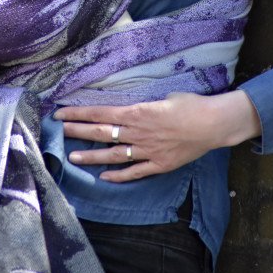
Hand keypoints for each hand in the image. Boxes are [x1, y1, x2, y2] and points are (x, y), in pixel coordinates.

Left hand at [53, 90, 260, 181]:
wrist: (213, 124)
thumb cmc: (191, 104)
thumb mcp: (165, 96)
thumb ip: (146, 105)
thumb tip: (135, 108)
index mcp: (138, 112)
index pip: (101, 113)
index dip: (79, 113)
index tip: (61, 113)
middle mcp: (139, 133)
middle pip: (102, 133)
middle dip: (77, 131)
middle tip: (58, 131)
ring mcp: (148, 151)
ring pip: (113, 155)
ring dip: (92, 156)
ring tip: (72, 157)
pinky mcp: (159, 164)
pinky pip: (135, 171)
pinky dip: (118, 175)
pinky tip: (104, 177)